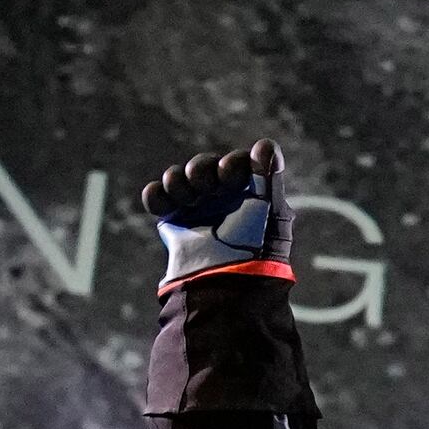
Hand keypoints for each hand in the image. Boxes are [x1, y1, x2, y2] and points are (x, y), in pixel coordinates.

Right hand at [140, 139, 292, 284]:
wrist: (225, 283)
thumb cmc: (257, 252)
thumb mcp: (272, 213)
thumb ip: (270, 178)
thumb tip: (265, 145)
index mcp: (250, 191)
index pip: (237, 162)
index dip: (232, 163)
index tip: (230, 172)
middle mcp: (222, 196)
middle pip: (204, 166)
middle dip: (202, 169)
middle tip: (203, 183)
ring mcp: (197, 207)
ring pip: (180, 178)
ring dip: (179, 179)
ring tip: (186, 195)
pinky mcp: (173, 220)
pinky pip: (158, 198)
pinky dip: (156, 195)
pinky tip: (166, 202)